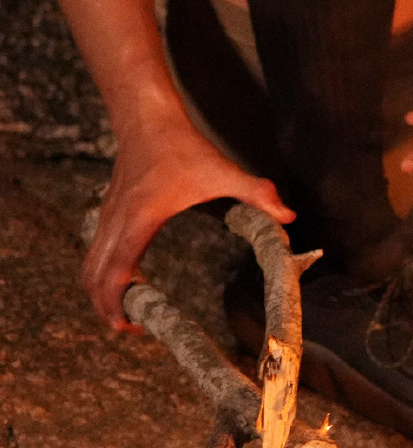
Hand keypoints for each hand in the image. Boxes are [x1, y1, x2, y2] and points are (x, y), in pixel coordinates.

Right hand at [85, 127, 292, 330]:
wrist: (147, 120)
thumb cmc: (181, 147)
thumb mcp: (222, 171)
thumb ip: (257, 194)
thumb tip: (288, 217)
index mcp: (140, 219)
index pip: (116, 271)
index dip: (116, 304)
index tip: (130, 326)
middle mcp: (115, 221)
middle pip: (92, 277)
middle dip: (105, 308)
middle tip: (131, 327)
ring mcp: (106, 217)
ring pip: (89, 265)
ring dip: (100, 292)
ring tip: (128, 311)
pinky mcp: (108, 212)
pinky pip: (95, 251)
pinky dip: (101, 272)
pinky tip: (124, 280)